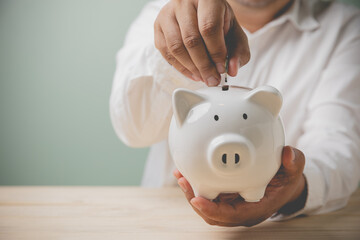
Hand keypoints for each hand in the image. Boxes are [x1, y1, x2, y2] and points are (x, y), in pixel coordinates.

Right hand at [154, 0, 249, 85]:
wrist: (200, 10)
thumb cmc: (218, 21)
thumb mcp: (234, 32)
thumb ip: (239, 51)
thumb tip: (232, 70)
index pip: (209, 28)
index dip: (215, 52)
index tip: (221, 68)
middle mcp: (184, 3)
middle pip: (191, 40)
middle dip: (203, 65)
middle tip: (212, 79)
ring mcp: (167, 14)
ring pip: (176, 47)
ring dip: (191, 68)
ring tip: (203, 77)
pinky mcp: (158, 26)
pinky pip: (166, 52)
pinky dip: (180, 67)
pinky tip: (192, 73)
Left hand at [174, 146, 306, 226]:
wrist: (283, 184)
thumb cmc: (286, 180)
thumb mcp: (294, 171)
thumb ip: (294, 162)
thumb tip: (288, 154)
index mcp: (255, 209)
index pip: (230, 215)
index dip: (212, 210)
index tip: (197, 199)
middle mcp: (240, 210)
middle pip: (211, 213)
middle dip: (194, 199)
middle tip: (183, 181)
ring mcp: (231, 204)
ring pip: (206, 205)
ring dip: (191, 192)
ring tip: (180, 175)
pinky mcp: (225, 196)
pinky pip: (207, 195)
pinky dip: (196, 185)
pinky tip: (187, 171)